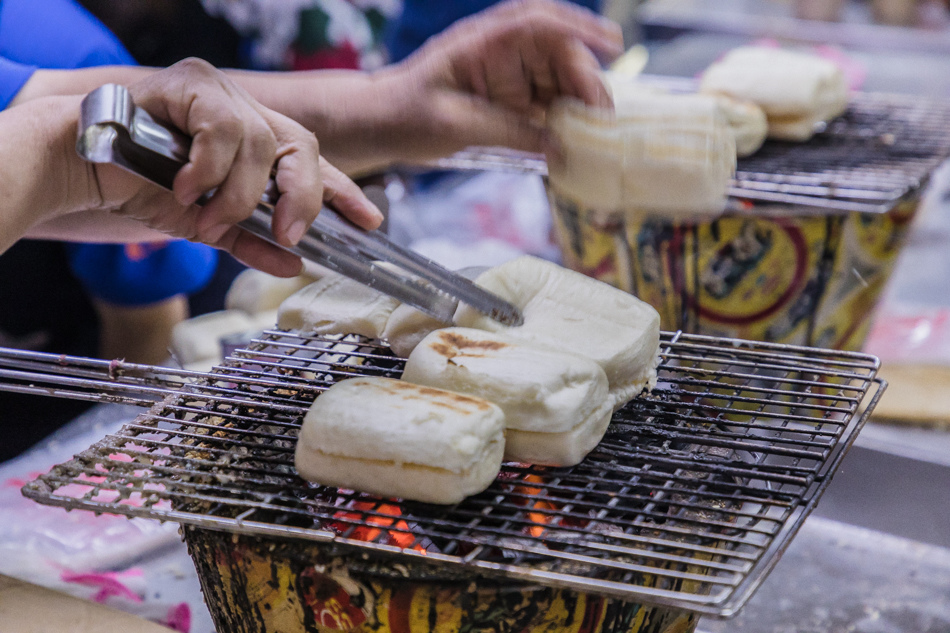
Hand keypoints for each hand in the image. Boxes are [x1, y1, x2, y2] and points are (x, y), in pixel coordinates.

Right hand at [94, 58, 382, 275]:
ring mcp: (222, 95)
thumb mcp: (205, 226)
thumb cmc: (140, 187)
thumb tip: (291, 265)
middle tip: (290, 233)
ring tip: (207, 214)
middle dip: (304, 196)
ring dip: (239, 194)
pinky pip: (224, 127)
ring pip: (263, 145)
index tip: (370, 222)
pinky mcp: (192, 84)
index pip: (311, 164)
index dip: (343, 191)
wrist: (79, 166)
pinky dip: (211, 166)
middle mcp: (246, 116)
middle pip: (303, 147)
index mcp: (253, 148)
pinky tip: (187, 185)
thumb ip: (249, 242)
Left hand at [377, 0, 622, 161]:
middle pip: (560, 57)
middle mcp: (502, 53)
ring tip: (593, 140)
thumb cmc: (404, 115)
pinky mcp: (509, 100)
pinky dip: (563, 124)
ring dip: (578, 108)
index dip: (581, 30)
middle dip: (586, 85)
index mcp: (485, 43)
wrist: (378, 126)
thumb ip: (507, 131)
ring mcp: (508, 76)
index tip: (612, 46)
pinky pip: (546, 107)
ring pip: (559, 83)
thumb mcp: (454, 125)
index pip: (540, 24)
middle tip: (601, 123)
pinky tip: (574, 145)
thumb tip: (558, 147)